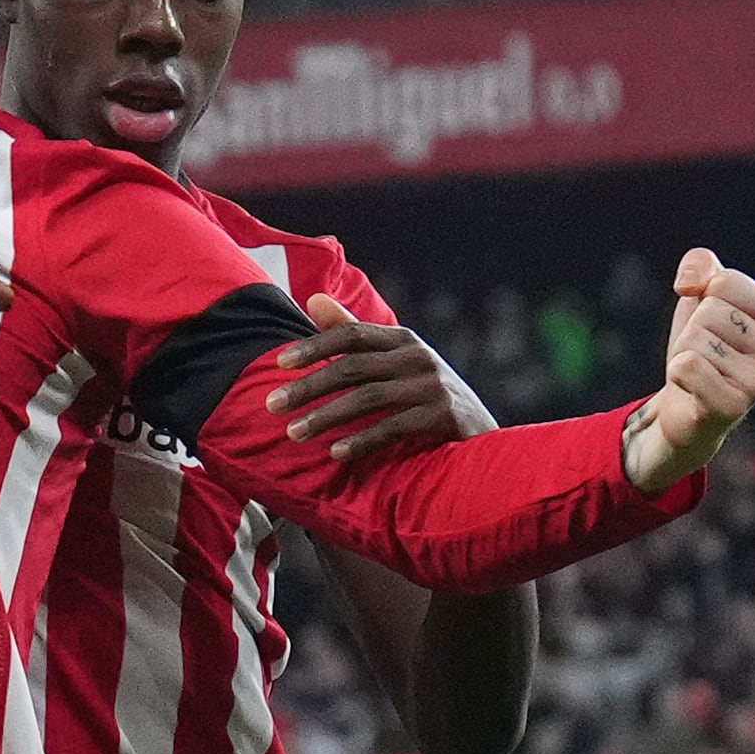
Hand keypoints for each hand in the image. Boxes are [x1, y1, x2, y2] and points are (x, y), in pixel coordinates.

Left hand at [262, 295, 493, 466]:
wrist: (483, 440)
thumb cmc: (427, 399)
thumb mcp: (394, 363)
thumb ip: (354, 335)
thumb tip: (313, 300)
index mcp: (402, 340)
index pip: (350, 334)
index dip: (313, 346)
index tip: (279, 363)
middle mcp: (417, 357)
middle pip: (352, 367)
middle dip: (307, 387)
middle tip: (271, 406)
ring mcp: (432, 386)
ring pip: (367, 398)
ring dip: (325, 417)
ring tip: (294, 434)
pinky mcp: (442, 417)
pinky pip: (393, 428)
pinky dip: (361, 441)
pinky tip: (335, 454)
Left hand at [630, 246, 754, 483]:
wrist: (688, 406)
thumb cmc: (704, 347)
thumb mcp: (703, 295)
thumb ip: (701, 263)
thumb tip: (690, 283)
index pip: (725, 282)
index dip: (704, 299)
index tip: (713, 325)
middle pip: (710, 311)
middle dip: (693, 330)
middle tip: (705, 354)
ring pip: (695, 339)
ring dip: (685, 353)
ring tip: (700, 372)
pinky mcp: (732, 408)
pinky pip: (688, 366)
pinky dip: (677, 372)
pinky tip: (691, 388)